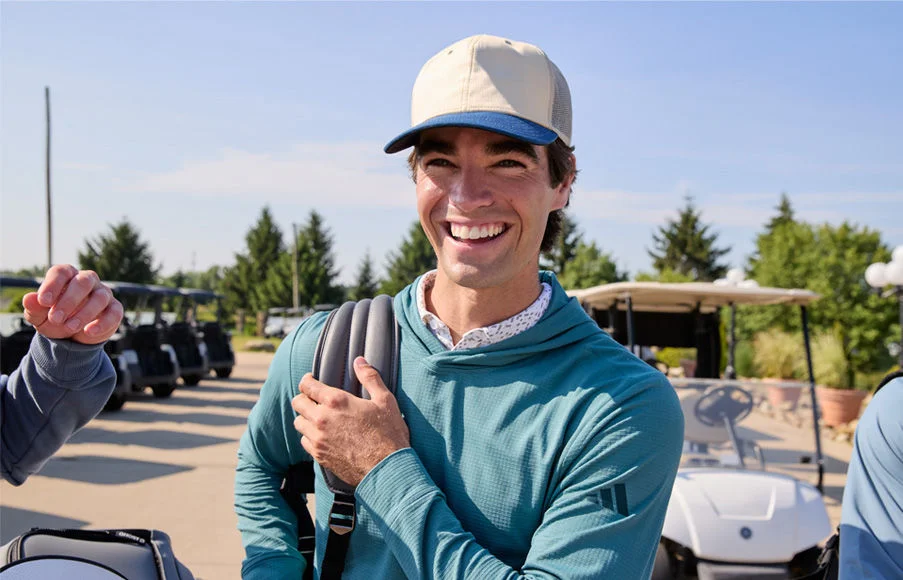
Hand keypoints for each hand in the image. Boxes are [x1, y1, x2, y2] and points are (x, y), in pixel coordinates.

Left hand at [22, 264, 123, 344]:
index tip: (44, 302)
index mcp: (67, 276)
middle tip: (56, 318)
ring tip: (69, 328)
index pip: (61, 272)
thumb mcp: (40, 316)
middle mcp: (88, 281)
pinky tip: (88, 331)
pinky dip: (102, 323)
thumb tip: (28, 299)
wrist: (72, 336)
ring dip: (84, 313)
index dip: (53, 285)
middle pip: (84, 282)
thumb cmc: (55, 318)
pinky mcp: (115, 309)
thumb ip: (34, 307)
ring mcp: (103, 294)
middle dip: (69, 300)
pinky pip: (114, 313)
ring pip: (100, 297)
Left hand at [292, 356, 409, 486]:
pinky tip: (320, 435)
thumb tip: (359, 361)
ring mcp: (318, 439)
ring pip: (298, 423)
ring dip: (305, 417)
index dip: (307, 380)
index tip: (310, 380)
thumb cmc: (389, 434)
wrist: (387, 469)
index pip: (307, 386)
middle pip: (298, 403)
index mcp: (336, 402)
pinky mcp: (319, 456)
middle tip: (313, 398)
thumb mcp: (385, 400)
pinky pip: (304, 442)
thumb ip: (370, 378)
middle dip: (304, 397)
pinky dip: (309, 436)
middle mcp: (322, 419)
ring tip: (316, 417)